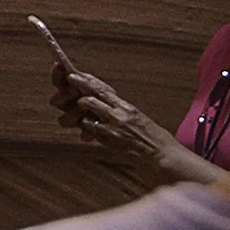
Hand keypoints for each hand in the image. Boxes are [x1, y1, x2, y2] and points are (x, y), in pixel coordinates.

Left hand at [51, 64, 181, 169]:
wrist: (160, 155)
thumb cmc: (151, 139)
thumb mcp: (137, 120)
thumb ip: (120, 113)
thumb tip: (104, 108)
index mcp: (127, 107)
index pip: (103, 89)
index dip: (88, 80)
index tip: (75, 74)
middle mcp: (120, 112)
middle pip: (94, 93)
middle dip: (79, 85)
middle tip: (68, 80)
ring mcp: (114, 124)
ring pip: (89, 107)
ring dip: (78, 110)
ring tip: (73, 114)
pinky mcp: (109, 137)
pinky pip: (90, 128)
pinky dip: (85, 128)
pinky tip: (85, 134)